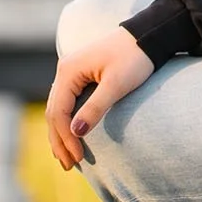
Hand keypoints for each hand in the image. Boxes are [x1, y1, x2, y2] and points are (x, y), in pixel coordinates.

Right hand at [45, 27, 152, 169]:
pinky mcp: (80, 74)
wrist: (148, 35)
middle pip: (54, 112)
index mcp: (68, 71)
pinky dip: (67, 121)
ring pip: (58, 108)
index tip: (78, 158)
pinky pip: (67, 102)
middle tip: (69, 166)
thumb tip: (75, 133)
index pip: (58, 112)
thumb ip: (96, 108)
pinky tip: (71, 135)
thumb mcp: (117, 84)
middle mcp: (64, 70)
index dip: (66, 138)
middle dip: (59, 141)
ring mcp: (70, 71)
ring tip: (67, 158)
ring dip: (60, 133)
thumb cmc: (135, 58)